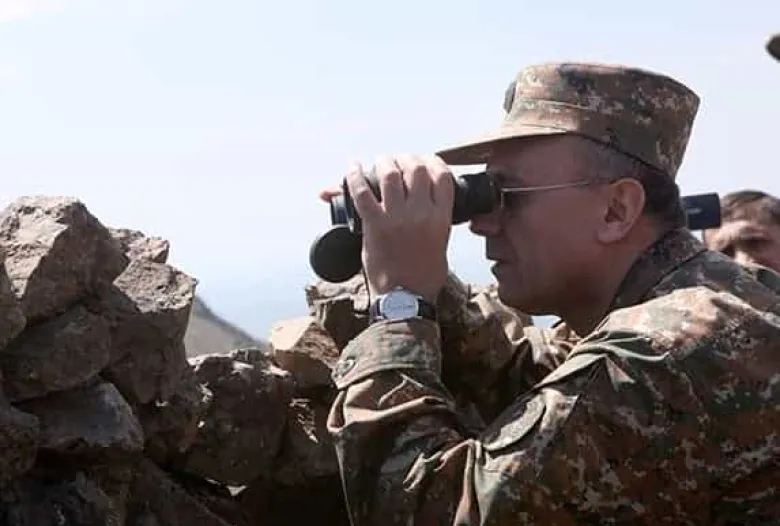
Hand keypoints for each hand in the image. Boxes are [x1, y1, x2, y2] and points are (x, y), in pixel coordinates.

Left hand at [345, 155, 453, 303]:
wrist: (406, 300)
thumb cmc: (424, 277)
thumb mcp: (441, 245)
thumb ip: (436, 223)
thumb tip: (430, 210)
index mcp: (441, 218)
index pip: (442, 176)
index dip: (433, 161)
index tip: (424, 160)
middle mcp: (421, 214)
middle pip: (416, 168)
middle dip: (406, 157)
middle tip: (398, 160)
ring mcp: (397, 219)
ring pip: (390, 174)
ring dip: (383, 162)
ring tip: (380, 162)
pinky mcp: (375, 226)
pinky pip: (362, 193)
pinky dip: (355, 176)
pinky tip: (354, 167)